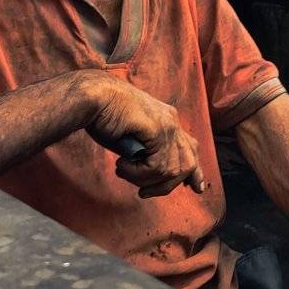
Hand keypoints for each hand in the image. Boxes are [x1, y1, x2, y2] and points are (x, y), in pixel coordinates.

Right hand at [84, 73, 205, 197]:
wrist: (92, 97)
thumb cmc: (105, 116)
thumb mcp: (132, 138)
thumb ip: (147, 152)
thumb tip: (154, 176)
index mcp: (168, 119)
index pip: (190, 148)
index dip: (194, 172)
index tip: (196, 188)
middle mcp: (172, 121)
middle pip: (187, 164)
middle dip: (167, 185)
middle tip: (144, 192)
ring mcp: (167, 124)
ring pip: (170, 170)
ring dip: (144, 179)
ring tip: (124, 170)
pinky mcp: (157, 129)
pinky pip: (157, 166)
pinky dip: (137, 173)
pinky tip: (121, 164)